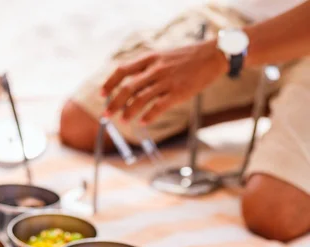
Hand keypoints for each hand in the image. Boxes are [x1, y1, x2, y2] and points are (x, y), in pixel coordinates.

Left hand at [102, 41, 227, 122]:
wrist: (212, 56)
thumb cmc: (187, 58)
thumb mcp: (163, 56)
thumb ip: (147, 68)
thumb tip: (131, 83)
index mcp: (150, 58)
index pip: (122, 70)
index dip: (109, 83)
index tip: (101, 95)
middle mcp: (155, 69)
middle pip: (128, 87)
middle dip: (114, 102)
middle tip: (106, 115)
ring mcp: (166, 81)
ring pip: (141, 99)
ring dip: (129, 111)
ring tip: (123, 120)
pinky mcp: (178, 93)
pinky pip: (158, 107)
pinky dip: (148, 116)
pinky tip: (142, 122)